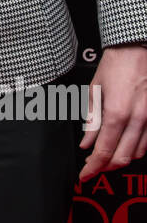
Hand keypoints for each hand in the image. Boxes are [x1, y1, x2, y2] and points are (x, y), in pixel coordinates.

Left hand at [78, 44, 146, 180]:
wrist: (137, 48)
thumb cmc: (117, 64)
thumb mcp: (95, 90)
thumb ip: (92, 120)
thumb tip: (87, 142)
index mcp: (117, 112)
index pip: (103, 151)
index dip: (93, 167)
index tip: (85, 175)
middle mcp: (137, 119)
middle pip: (122, 158)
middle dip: (106, 167)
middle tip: (93, 167)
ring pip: (138, 153)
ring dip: (121, 159)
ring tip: (106, 156)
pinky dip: (135, 149)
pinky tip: (124, 144)